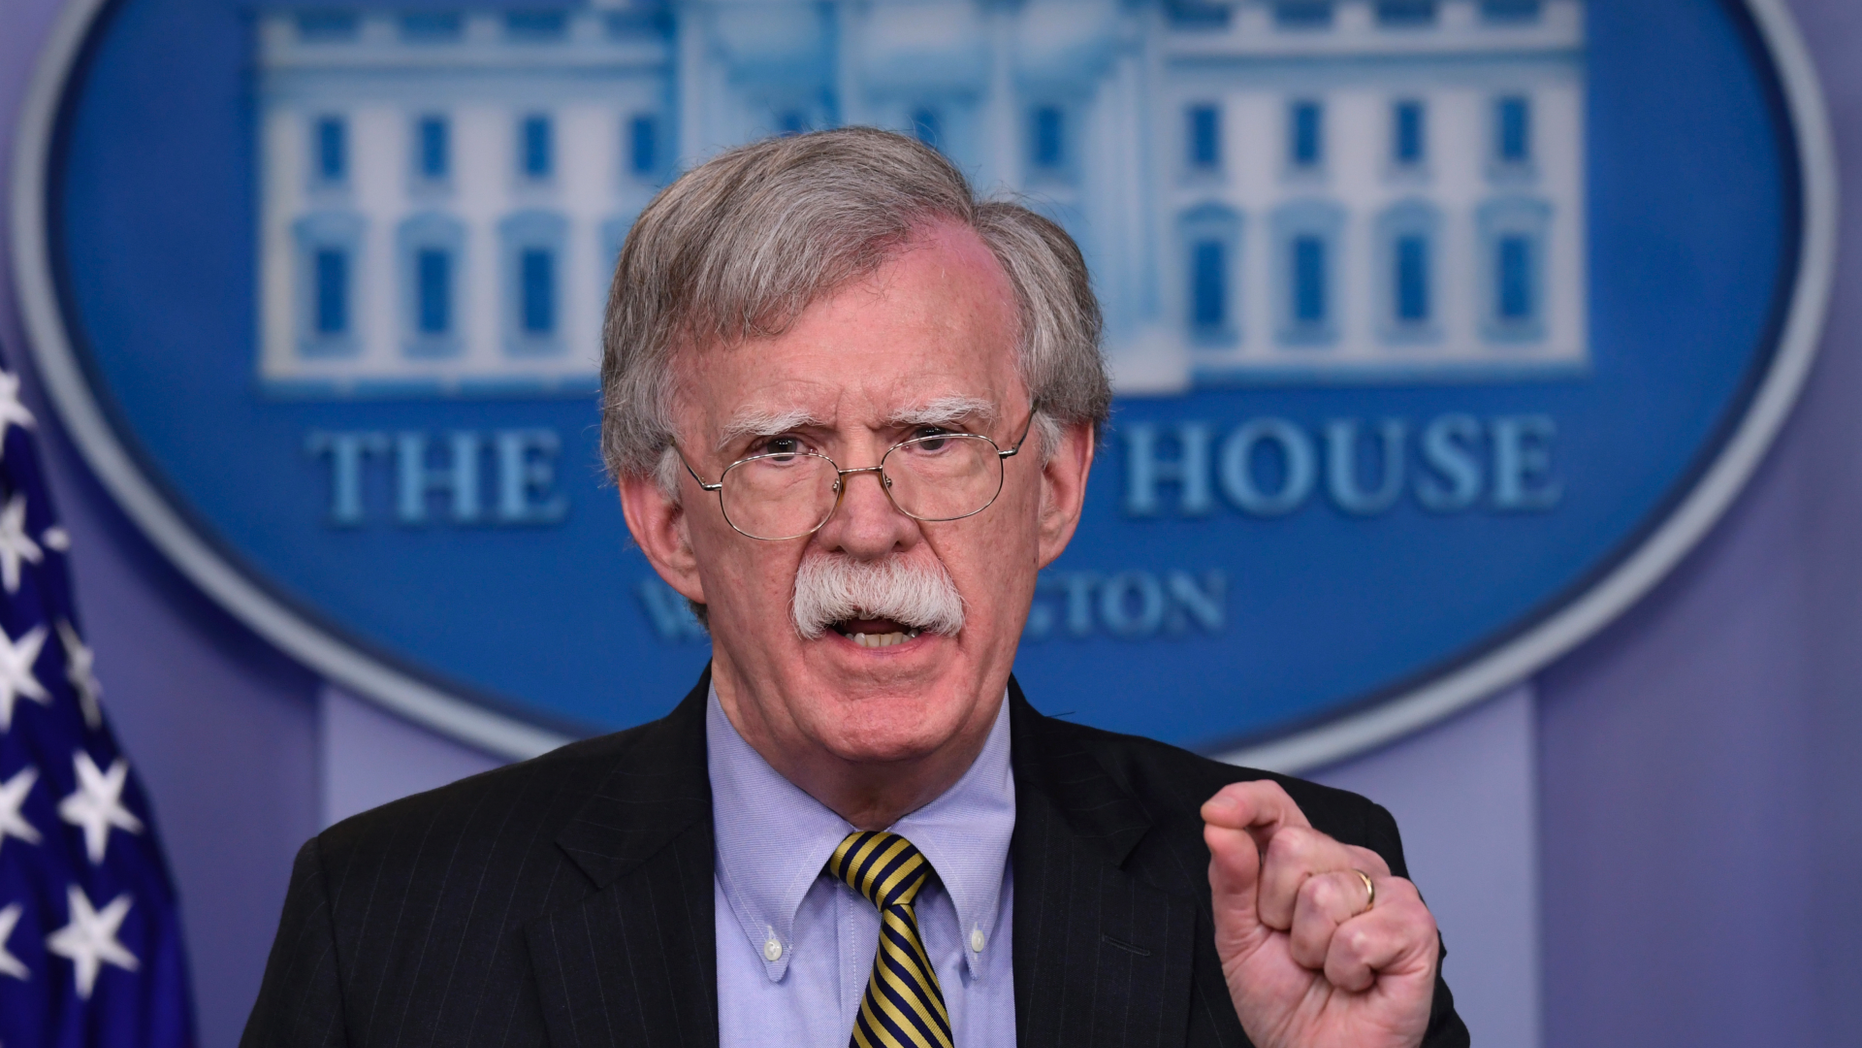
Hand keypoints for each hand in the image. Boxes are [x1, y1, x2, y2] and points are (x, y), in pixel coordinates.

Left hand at [1201, 781, 1437, 1047]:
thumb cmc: (1285, 1002)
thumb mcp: (1238, 937)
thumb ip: (1230, 879)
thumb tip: (1219, 825)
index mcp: (1304, 860)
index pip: (1277, 805)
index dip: (1247, 801)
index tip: (1216, 813)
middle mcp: (1349, 865)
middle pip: (1292, 845)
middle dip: (1275, 909)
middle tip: (1295, 948)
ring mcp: (1388, 891)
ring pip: (1324, 893)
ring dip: (1311, 948)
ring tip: (1326, 967)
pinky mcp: (1416, 926)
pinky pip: (1359, 935)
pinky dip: (1345, 970)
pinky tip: (1356, 980)